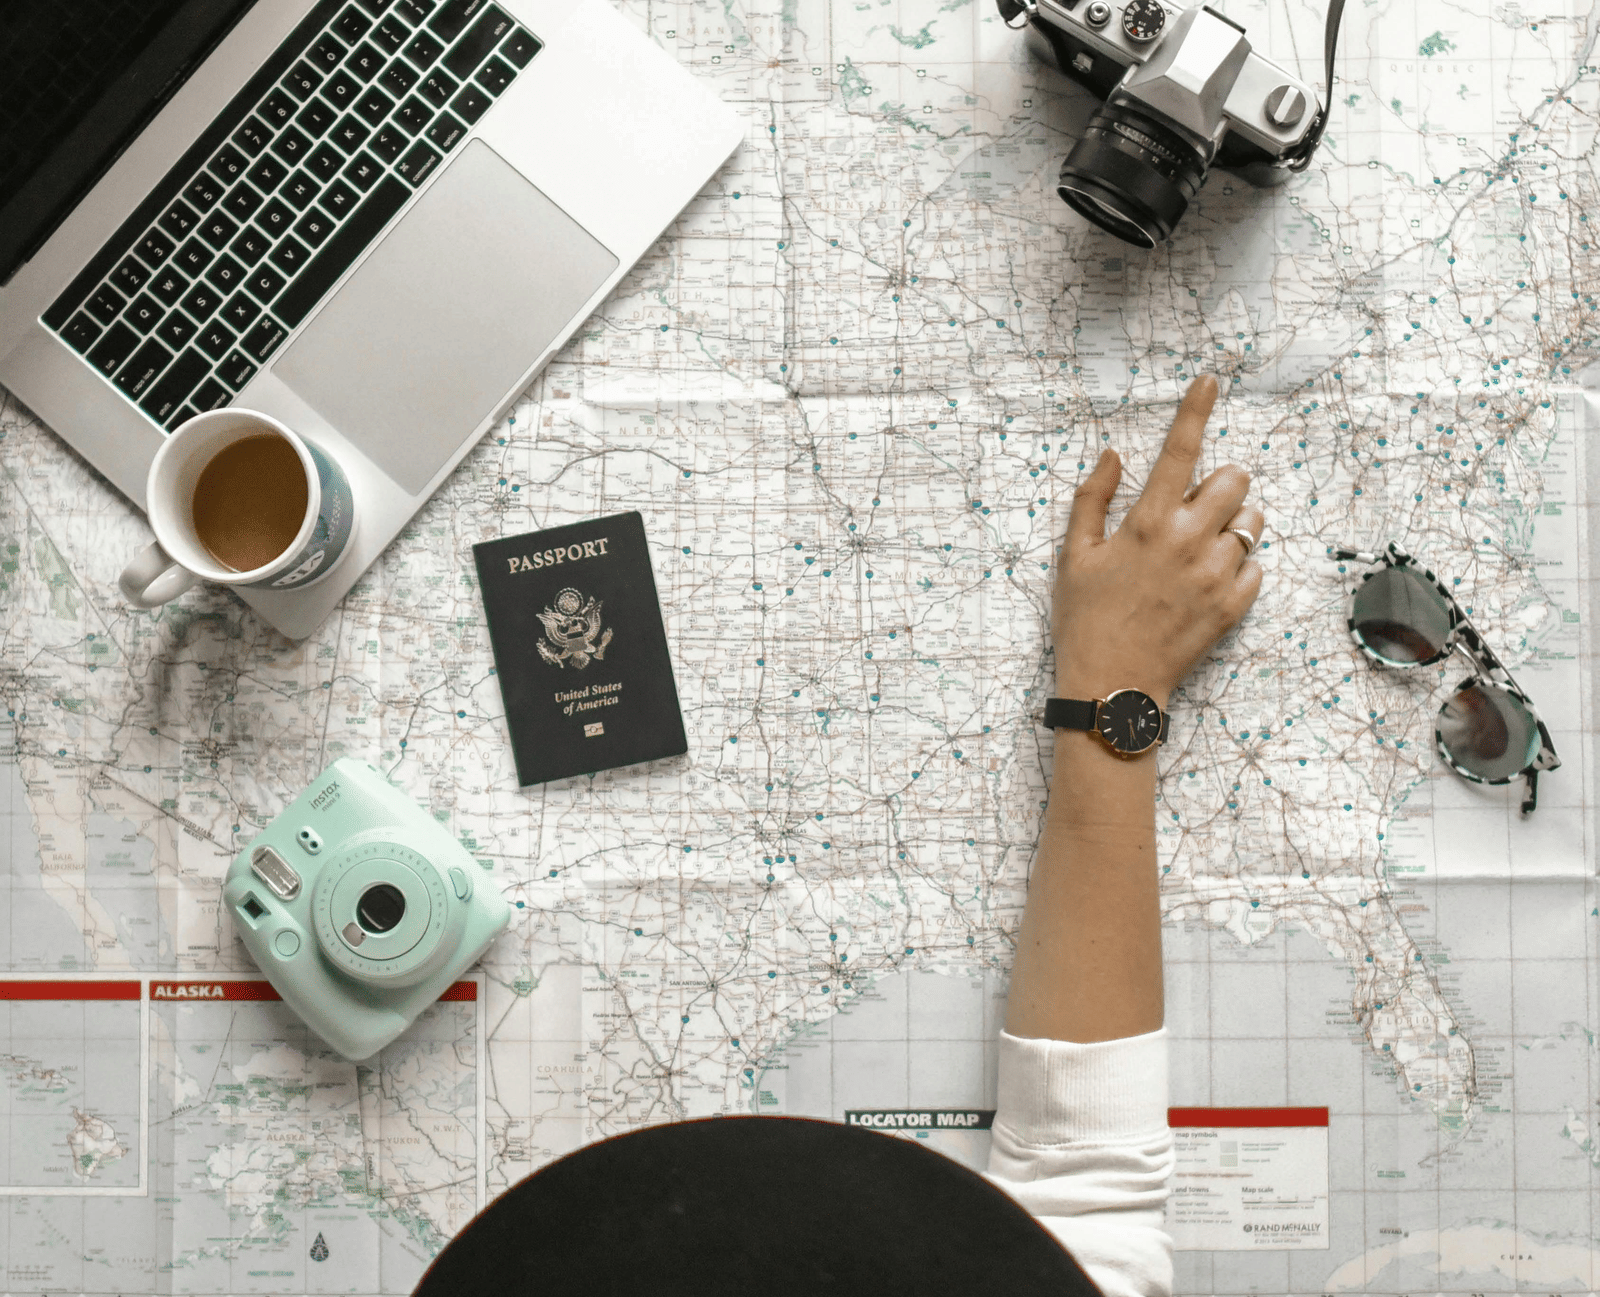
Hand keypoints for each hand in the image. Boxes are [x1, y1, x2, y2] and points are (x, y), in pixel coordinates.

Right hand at [1052, 375, 1262, 707]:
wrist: (1112, 687)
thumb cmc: (1085, 619)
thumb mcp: (1074, 556)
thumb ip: (1092, 499)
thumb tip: (1114, 455)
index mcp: (1146, 523)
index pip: (1180, 450)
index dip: (1196, 409)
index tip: (1210, 380)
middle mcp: (1188, 542)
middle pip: (1234, 480)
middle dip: (1220, 482)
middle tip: (1195, 505)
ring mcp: (1215, 575)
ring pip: (1251, 523)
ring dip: (1233, 523)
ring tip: (1202, 546)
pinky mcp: (1233, 607)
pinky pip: (1256, 567)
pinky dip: (1237, 566)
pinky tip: (1206, 581)